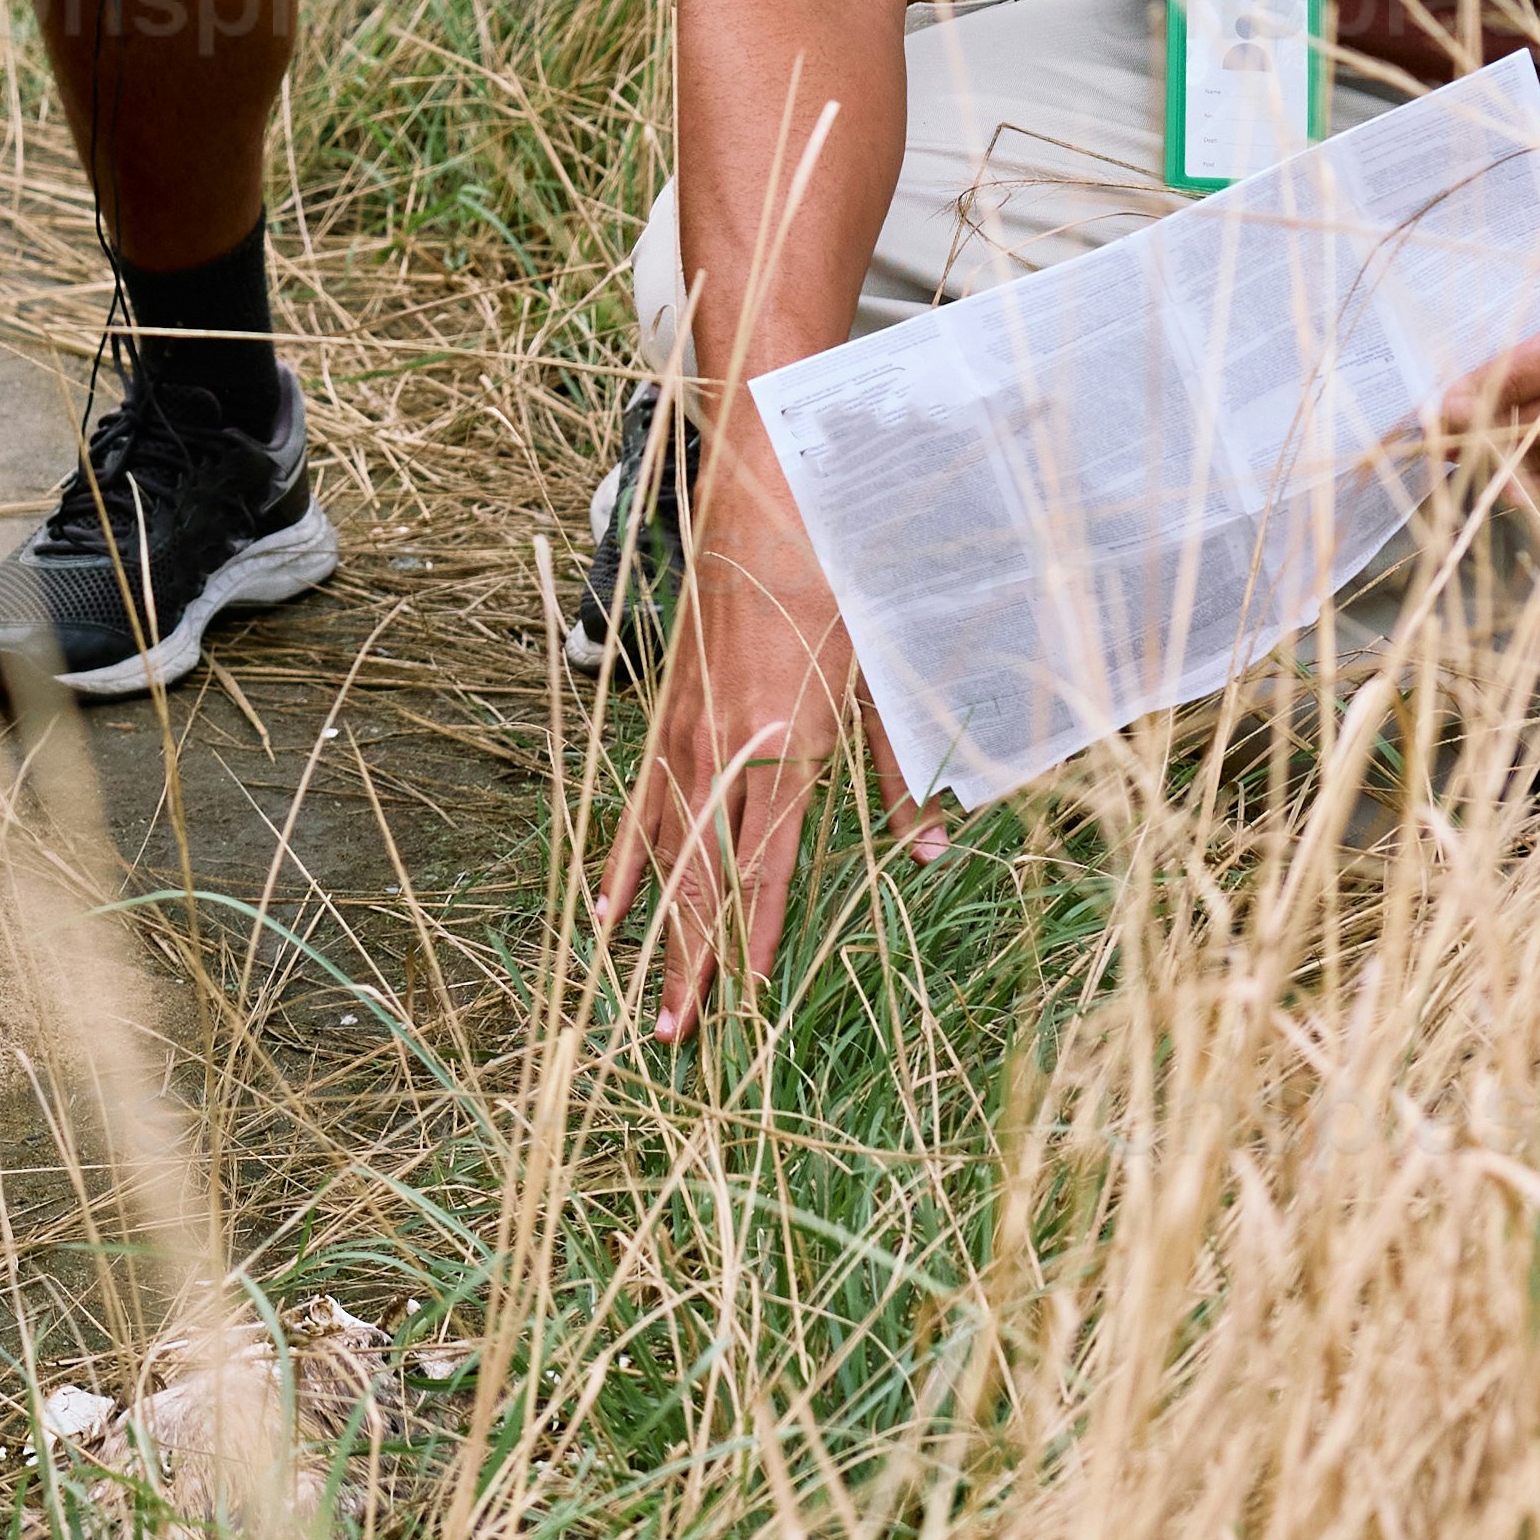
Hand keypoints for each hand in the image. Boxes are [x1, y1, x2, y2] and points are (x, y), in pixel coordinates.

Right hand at [600, 435, 916, 1039]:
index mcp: (783, 748)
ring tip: (646, 999)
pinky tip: (606, 911)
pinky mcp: (663, 717)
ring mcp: (683, 737)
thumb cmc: (837, 586)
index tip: (747, 998)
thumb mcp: (881, 681)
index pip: (764, 866)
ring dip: (657, 931)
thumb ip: (897, 775)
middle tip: (677, 1035)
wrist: (765, 504)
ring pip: (663, 854)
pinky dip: (623, 863)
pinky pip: (636, 807)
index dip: (752, 936)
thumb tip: (933, 850)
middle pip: (701, 878)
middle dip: (691, 961)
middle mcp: (723, 752)